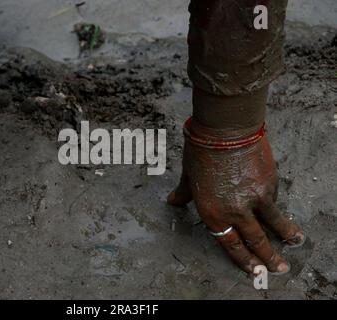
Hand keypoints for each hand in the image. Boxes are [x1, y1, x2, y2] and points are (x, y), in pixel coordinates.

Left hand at [168, 132, 304, 273]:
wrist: (225, 130)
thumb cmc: (200, 152)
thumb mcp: (188, 176)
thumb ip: (184, 193)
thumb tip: (172, 202)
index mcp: (213, 213)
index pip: (231, 244)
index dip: (244, 260)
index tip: (255, 270)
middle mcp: (236, 212)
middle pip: (256, 241)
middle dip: (268, 257)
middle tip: (279, 268)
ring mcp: (256, 199)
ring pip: (274, 224)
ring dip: (285, 235)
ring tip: (294, 242)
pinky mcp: (270, 184)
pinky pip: (274, 200)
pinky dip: (275, 206)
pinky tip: (278, 206)